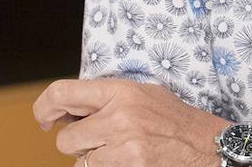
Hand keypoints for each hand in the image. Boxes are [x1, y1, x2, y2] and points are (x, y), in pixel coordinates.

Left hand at [33, 78, 228, 165]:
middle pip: (67, 138)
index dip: (44, 107)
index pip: (63, 92)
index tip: (44, 119)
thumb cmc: (175, 121)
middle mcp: (119, 116)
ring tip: (121, 152)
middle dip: (78, 144)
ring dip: (93, 161)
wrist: (207, 146)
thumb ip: (108, 98)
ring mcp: (124, 145)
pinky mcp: (128, 166)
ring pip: (80, 162)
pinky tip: (128, 162)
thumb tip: (68, 109)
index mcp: (121, 91)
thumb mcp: (143, 94)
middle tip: (99, 141)